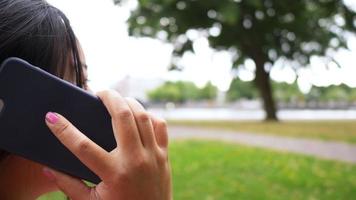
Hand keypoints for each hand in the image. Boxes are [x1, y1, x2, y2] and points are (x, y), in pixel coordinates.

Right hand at [43, 90, 171, 199]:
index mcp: (114, 174)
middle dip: (109, 98)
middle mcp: (135, 161)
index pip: (83, 147)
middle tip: (98, 91)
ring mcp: (153, 156)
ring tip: (117, 99)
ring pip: (143, 117)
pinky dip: (149, 116)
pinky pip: (160, 126)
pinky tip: (138, 114)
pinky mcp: (165, 156)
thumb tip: (47, 168)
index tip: (51, 117)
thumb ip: (68, 185)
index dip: (64, 130)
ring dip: (129, 102)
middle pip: (121, 117)